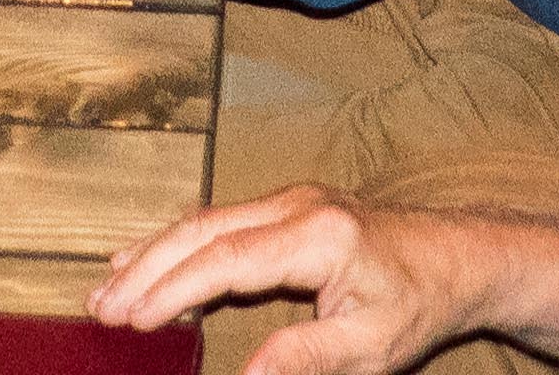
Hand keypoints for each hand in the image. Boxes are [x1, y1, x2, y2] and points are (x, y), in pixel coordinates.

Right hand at [94, 188, 505, 374]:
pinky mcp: (287, 207)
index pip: (228, 260)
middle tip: (102, 309)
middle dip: (148, 269)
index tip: (133, 319)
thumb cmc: (417, 303)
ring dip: (154, 253)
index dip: (175, 289)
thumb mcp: (369, 348)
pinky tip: (145, 258)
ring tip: (107, 288)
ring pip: (206, 220)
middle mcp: (298, 206)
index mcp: (318, 237)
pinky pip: (220, 220)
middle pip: (204, 231)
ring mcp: (291, 201)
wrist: (456, 258)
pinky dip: (178, 242)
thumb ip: (304, 359)